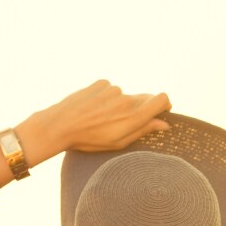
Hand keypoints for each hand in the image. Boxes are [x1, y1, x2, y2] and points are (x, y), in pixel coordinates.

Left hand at [34, 80, 172, 154]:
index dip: (164, 104)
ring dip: (118, 105)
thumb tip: (163, 124)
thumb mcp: (119, 142)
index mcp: (134, 116)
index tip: (160, 111)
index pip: (161, 99)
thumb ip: (143, 130)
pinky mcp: (101, 83)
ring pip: (124, 96)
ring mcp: (113, 89)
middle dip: (139, 109)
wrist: (61, 125)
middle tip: (122, 123)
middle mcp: (127, 99)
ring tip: (101, 118)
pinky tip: (94, 108)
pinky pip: (110, 90)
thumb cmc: (90, 139)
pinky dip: (106, 98)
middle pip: (143, 98)